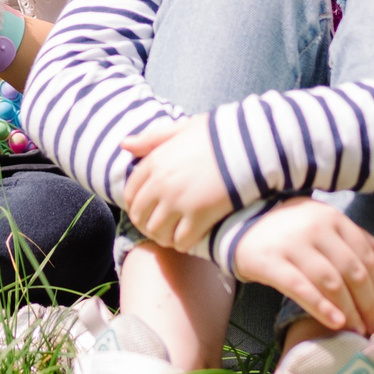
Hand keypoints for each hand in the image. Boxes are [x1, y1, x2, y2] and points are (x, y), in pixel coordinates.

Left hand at [120, 118, 234, 248]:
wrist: (249, 145)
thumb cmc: (217, 135)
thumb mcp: (181, 129)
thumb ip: (152, 138)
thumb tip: (124, 144)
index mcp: (155, 162)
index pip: (131, 192)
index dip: (135, 205)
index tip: (146, 211)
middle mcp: (161, 183)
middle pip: (140, 216)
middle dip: (146, 225)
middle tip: (159, 227)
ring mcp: (178, 201)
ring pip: (156, 232)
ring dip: (163, 237)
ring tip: (173, 235)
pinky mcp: (199, 216)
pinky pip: (180, 241)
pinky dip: (182, 244)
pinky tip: (189, 239)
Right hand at [232, 199, 373, 333]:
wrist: (239, 221)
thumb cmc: (288, 227)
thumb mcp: (322, 224)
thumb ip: (354, 237)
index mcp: (332, 218)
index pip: (365, 255)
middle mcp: (316, 227)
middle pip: (352, 270)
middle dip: (368, 303)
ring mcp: (292, 244)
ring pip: (330, 281)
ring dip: (349, 310)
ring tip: (358, 330)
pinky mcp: (271, 261)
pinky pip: (300, 287)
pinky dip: (321, 307)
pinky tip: (335, 323)